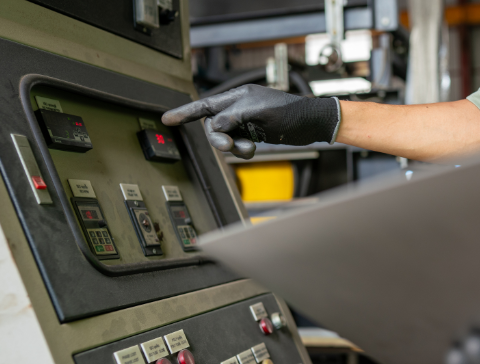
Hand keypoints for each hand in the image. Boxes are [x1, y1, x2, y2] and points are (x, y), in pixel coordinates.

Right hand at [162, 85, 340, 159]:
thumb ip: (232, 117)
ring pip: (226, 138)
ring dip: (234, 147)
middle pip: (213, 126)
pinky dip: (243, 150)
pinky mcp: (254, 133)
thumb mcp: (258, 112)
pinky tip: (254, 149)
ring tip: (250, 148)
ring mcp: (246, 122)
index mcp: (238, 96)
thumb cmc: (290, 112)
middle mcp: (239, 108)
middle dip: (219, 139)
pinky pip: (238, 144)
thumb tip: (214, 126)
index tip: (167, 119)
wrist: (311, 124)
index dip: (185, 112)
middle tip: (229, 146)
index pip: (205, 104)